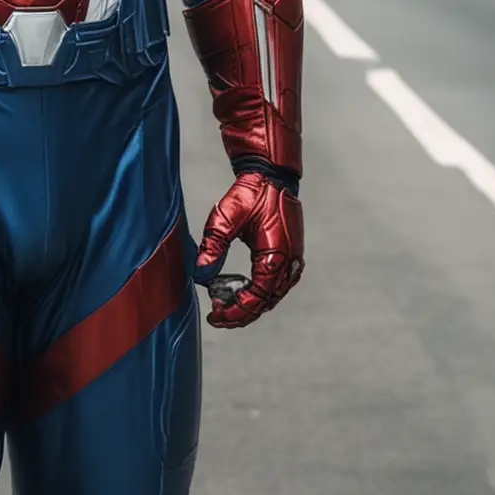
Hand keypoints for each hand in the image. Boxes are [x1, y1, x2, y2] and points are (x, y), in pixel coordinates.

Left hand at [194, 171, 303, 329]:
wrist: (271, 177)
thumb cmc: (249, 194)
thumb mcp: (224, 219)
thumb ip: (212, 247)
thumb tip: (201, 275)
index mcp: (275, 255)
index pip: (257, 297)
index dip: (236, 310)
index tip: (216, 314)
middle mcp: (289, 261)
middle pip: (266, 302)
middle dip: (241, 313)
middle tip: (217, 317)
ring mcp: (293, 259)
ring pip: (273, 296)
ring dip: (251, 306)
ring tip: (227, 309)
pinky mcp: (291, 255)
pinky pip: (278, 285)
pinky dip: (261, 294)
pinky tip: (243, 294)